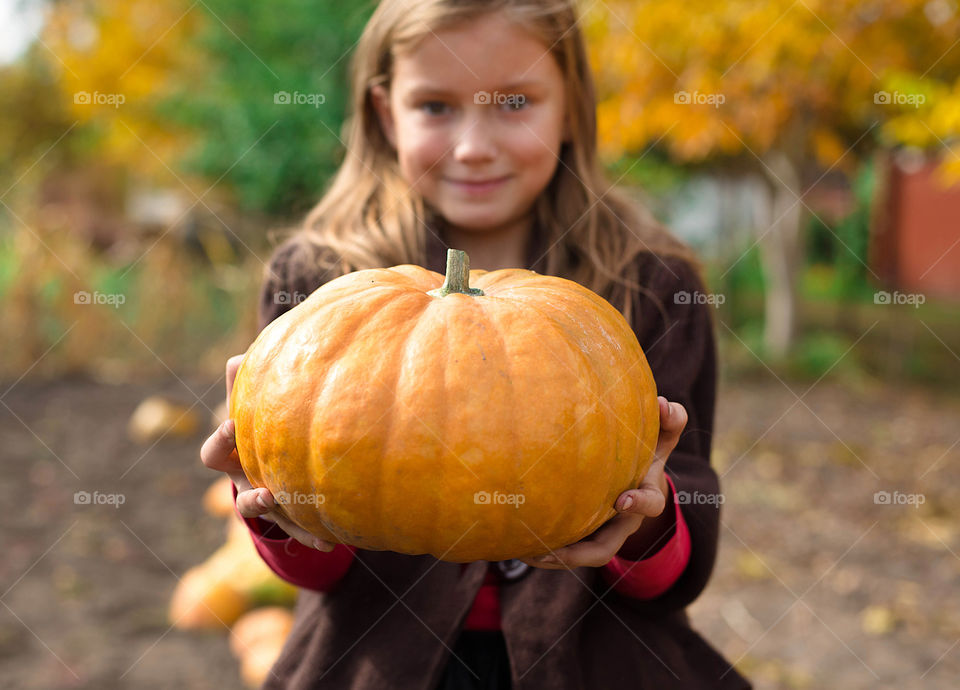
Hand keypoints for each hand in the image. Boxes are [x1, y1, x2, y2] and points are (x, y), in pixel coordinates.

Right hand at [200, 354, 333, 551]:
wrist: (270, 454)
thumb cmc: (258, 419)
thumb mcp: (250, 402)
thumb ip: (245, 383)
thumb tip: (240, 357)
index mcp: (231, 457)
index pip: (215, 454)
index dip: (221, 440)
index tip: (233, 424)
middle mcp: (245, 485)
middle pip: (241, 498)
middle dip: (252, 498)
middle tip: (267, 493)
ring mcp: (266, 505)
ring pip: (272, 521)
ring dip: (285, 524)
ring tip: (309, 528)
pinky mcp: (287, 518)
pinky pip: (298, 530)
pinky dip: (311, 536)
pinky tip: (331, 540)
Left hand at [521, 396, 687, 569]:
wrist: (638, 483)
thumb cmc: (645, 455)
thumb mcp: (660, 439)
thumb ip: (669, 421)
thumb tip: (662, 404)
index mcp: (646, 497)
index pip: (650, 505)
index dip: (639, 504)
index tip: (621, 500)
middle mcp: (623, 523)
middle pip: (604, 548)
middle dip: (579, 553)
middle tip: (552, 551)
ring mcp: (603, 534)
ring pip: (580, 556)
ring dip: (553, 557)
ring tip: (526, 553)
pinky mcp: (584, 538)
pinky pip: (565, 551)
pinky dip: (544, 551)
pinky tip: (517, 544)